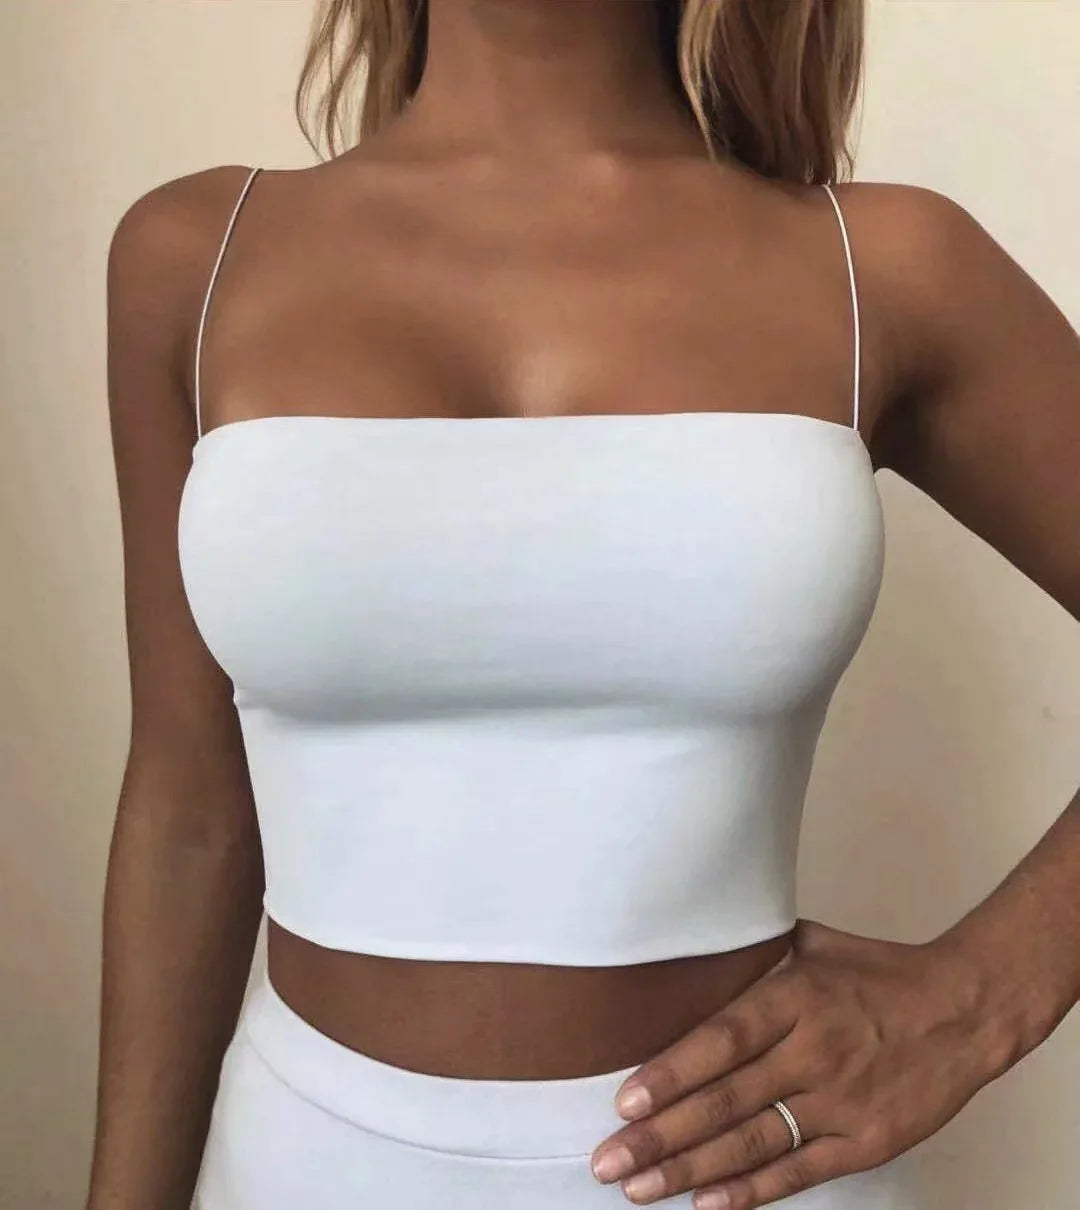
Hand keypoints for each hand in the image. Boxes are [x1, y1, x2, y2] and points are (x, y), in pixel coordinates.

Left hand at [589, 919, 1008, 1208]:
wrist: (963, 1009)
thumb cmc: (877, 972)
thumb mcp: (813, 943)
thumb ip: (753, 951)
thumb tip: (691, 941)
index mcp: (797, 997)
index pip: (722, 1040)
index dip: (672, 1073)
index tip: (624, 1101)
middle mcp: (814, 1052)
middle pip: (726, 1100)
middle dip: (660, 1136)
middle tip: (608, 1160)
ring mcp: (840, 1102)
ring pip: (753, 1143)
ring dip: (690, 1169)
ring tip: (638, 1188)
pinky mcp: (865, 1142)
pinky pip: (798, 1172)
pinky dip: (750, 1191)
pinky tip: (706, 1203)